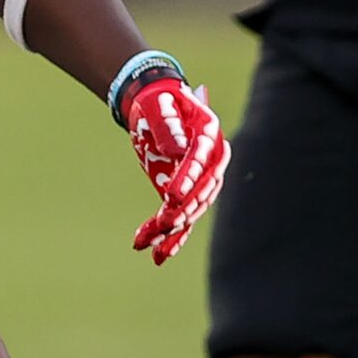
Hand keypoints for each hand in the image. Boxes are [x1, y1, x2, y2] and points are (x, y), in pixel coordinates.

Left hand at [124, 77, 229, 265]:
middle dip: (182, 209)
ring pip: (191, 209)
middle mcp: (211, 160)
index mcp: (208, 133)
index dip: (188, 177)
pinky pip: (182, 219)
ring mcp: (200, 179)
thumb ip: (166, 125)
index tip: (172, 196)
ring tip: (146, 243)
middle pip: (202, 190)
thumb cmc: (158, 101)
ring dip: (170, 229)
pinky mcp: (185, 193)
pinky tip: (157, 256)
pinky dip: (170, 238)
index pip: (201, 159)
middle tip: (163, 223)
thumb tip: (176, 149)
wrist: (155, 108)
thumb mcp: (158, 105)